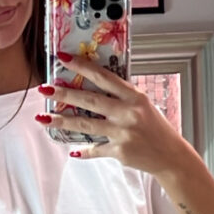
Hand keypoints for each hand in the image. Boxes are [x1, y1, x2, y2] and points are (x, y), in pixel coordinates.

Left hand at [38, 54, 190, 171]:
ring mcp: (122, 133)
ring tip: (43, 117)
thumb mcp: (143, 105)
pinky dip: (84, 151)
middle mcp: (127, 113)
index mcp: (134, 97)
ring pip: (86, 125)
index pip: (104, 77)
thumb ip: (122, 95)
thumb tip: (95, 83)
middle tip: (45, 88)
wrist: (170, 156)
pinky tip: (72, 150)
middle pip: (90, 101)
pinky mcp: (119, 152)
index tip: (63, 58)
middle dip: (64, 94)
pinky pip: (96, 149)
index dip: (82, 66)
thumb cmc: (156, 128)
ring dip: (62, 121)